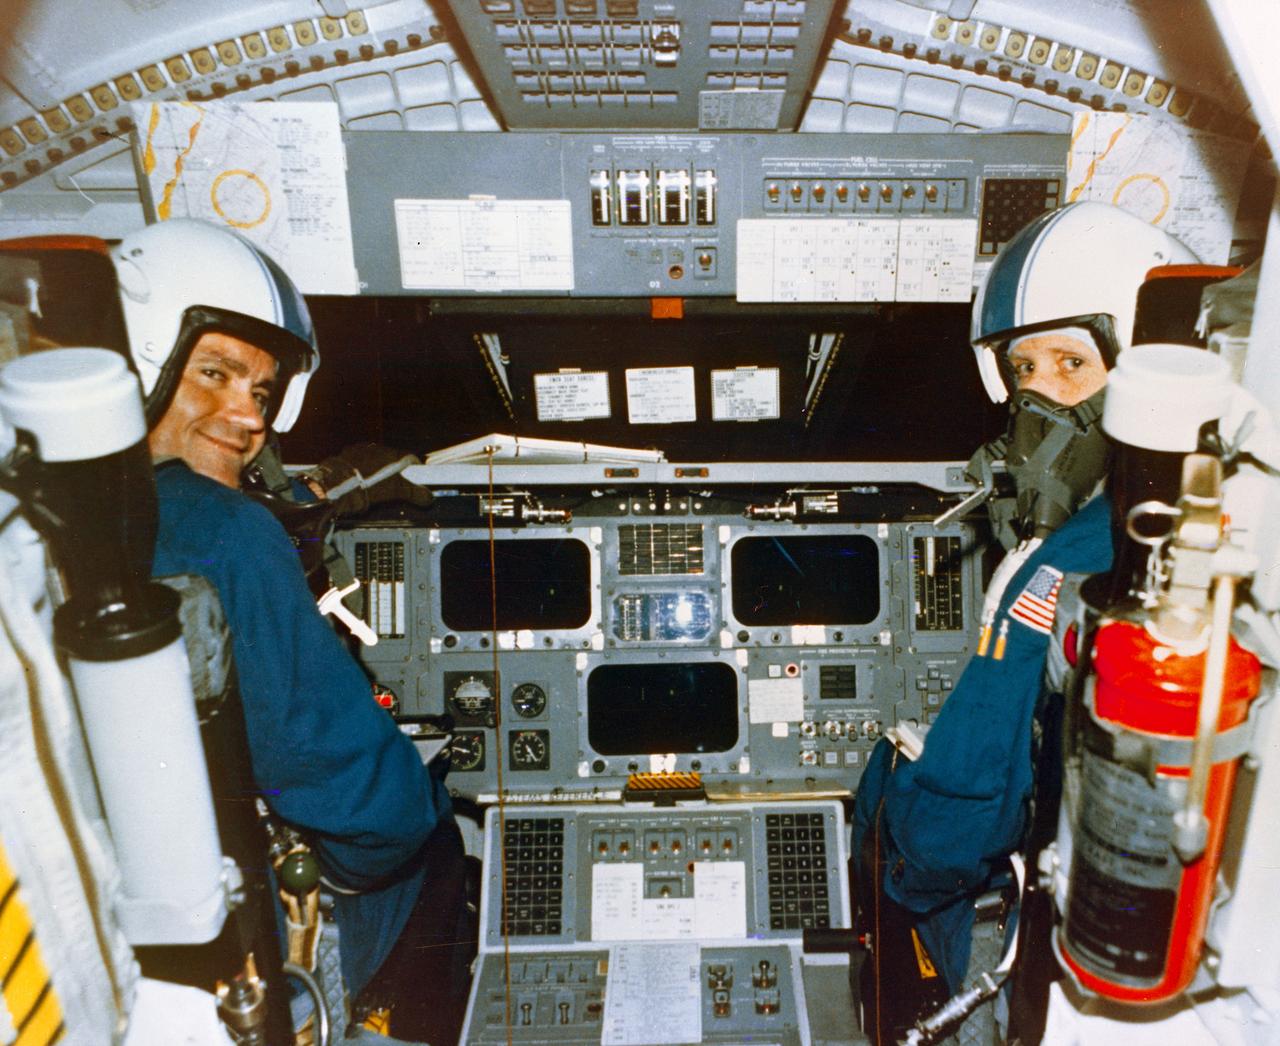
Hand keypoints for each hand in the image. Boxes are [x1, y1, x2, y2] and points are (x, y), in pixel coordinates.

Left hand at [308, 443, 433, 515]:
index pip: (411, 459)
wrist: (336, 485)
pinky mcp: (346, 455)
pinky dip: (361, 470)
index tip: (417, 478)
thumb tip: (428, 498)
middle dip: (395, 472)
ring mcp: (360, 450)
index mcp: (392, 454)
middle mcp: (377, 448)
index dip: (415, 470)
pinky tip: (360, 482)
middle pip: (392, 460)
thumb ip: (414, 494)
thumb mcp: (396, 492)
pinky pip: (358, 462)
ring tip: (375, 486)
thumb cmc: (367, 484)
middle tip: (395, 487)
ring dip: (377, 471)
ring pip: (374, 460)